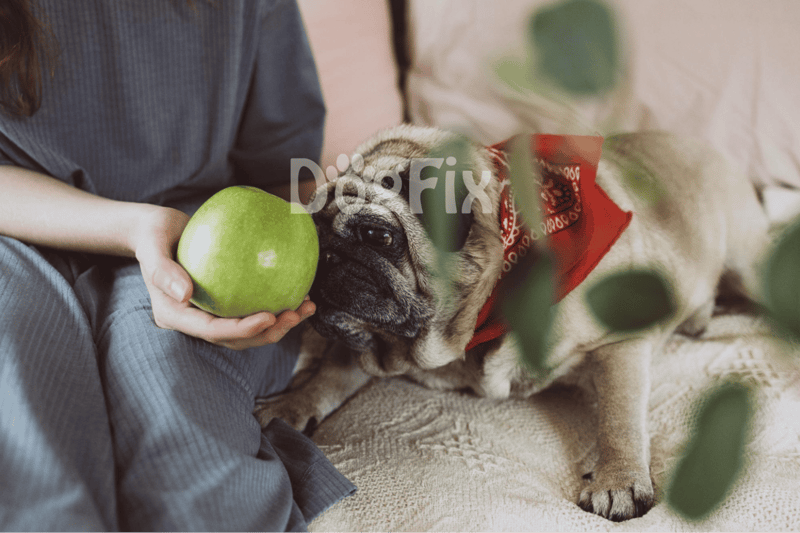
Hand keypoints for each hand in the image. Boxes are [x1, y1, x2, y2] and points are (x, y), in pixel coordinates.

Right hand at [130, 205, 314, 349]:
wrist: (155, 231)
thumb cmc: (152, 234)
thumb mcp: (152, 245)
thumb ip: (163, 270)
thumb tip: (184, 294)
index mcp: (176, 315)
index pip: (212, 331)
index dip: (242, 330)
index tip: (269, 317)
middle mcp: (195, 320)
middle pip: (236, 337)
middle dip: (268, 332)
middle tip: (295, 315)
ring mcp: (210, 313)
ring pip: (248, 328)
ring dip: (279, 323)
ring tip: (306, 307)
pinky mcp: (224, 302)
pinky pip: (252, 307)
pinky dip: (276, 304)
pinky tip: (298, 291)